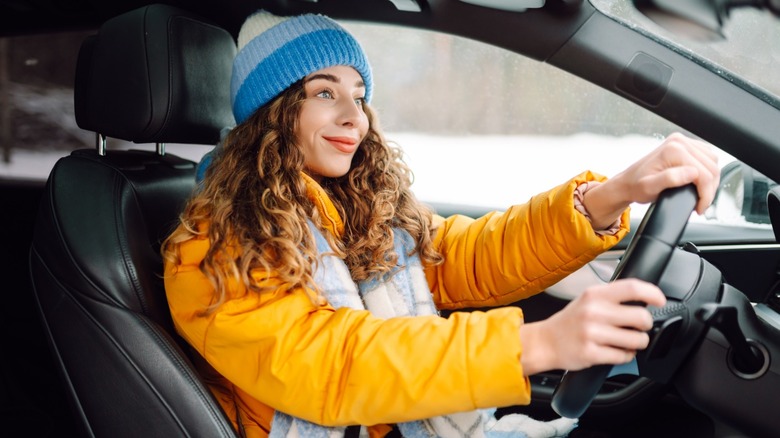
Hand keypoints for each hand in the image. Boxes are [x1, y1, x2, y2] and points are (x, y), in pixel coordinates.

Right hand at [518, 279, 665, 374]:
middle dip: (646, 326)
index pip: (633, 288)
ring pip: (637, 340)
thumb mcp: (588, 299)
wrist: (545, 341)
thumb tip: (644, 300)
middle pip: (642, 318)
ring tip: (627, 341)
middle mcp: (593, 311)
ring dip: (637, 343)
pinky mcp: (591, 353)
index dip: (653, 294)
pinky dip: (625, 355)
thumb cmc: (571, 321)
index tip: (660, 300)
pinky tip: (615, 351)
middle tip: (639, 328)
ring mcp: (592, 333)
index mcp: (595, 294)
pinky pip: (624, 356)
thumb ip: (612, 297)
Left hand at [582, 133, 719, 228]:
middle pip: (711, 167)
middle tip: (701, 205)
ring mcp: (682, 142)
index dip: (706, 195)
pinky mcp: (684, 145)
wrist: (628, 182)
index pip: (704, 174)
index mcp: (673, 150)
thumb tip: (692, 173)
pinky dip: (707, 172)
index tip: (700, 208)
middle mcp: (679, 142)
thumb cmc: (636, 186)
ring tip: (701, 195)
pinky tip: (699, 183)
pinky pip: (706, 158)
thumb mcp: (649, 187)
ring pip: (712, 162)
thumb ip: (670, 179)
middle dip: (709, 190)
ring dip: (710, 181)